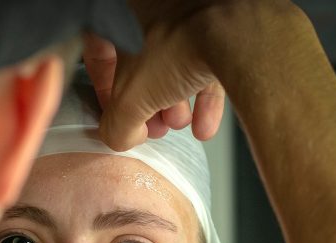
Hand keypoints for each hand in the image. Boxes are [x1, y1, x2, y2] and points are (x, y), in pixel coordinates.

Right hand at [83, 2, 229, 149]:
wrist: (235, 29)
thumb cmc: (178, 43)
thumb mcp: (130, 98)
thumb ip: (116, 125)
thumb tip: (120, 137)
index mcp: (121, 15)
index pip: (100, 57)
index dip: (105, 91)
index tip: (117, 113)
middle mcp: (152, 10)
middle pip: (140, 65)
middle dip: (148, 103)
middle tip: (152, 125)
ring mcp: (187, 15)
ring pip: (174, 63)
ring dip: (175, 102)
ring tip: (180, 124)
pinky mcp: (220, 26)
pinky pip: (208, 61)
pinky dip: (204, 95)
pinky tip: (205, 124)